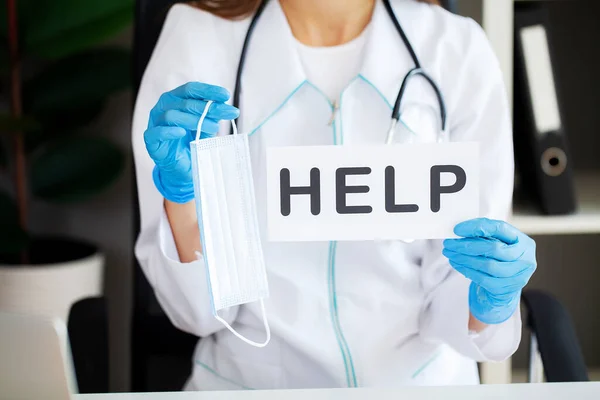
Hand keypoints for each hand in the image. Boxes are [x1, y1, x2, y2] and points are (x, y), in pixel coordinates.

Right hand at [144, 82, 238, 202]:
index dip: (208, 90)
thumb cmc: (192, 142)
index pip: (191, 89)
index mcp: (176, 99)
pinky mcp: (150, 141)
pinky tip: (181, 133)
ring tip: (214, 127)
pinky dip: (169, 132)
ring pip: (171, 115)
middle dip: (208, 107)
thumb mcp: (206, 126)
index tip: (226, 95)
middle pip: (185, 102)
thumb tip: (226, 106)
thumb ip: (212, 115)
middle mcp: (163, 107)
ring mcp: (155, 123)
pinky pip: (156, 133)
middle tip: (228, 112)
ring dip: (194, 120)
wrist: (182, 167)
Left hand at [442, 218, 536, 324]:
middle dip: (467, 245)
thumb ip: (485, 236)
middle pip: (494, 248)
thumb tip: (460, 231)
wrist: (506, 288)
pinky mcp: (507, 289)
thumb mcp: (498, 244)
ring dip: (464, 258)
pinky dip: (466, 270)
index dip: (477, 227)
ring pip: (487, 265)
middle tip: (449, 243)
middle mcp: (525, 258)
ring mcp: (518, 276)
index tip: (458, 229)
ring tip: (450, 253)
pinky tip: (456, 264)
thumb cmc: (500, 260)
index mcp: (523, 242)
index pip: (500, 229)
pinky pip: (483, 279)